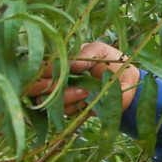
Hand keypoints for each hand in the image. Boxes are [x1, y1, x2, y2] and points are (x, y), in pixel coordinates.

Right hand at [25, 42, 139, 114]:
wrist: (129, 81)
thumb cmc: (111, 61)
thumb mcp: (99, 50)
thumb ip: (84, 53)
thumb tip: (70, 64)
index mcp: (58, 63)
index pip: (36, 67)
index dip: (38, 70)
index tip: (50, 70)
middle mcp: (55, 80)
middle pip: (32, 87)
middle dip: (43, 85)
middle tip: (59, 82)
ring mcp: (61, 95)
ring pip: (45, 102)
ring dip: (64, 96)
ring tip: (84, 90)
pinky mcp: (72, 109)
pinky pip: (62, 111)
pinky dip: (73, 105)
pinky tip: (87, 97)